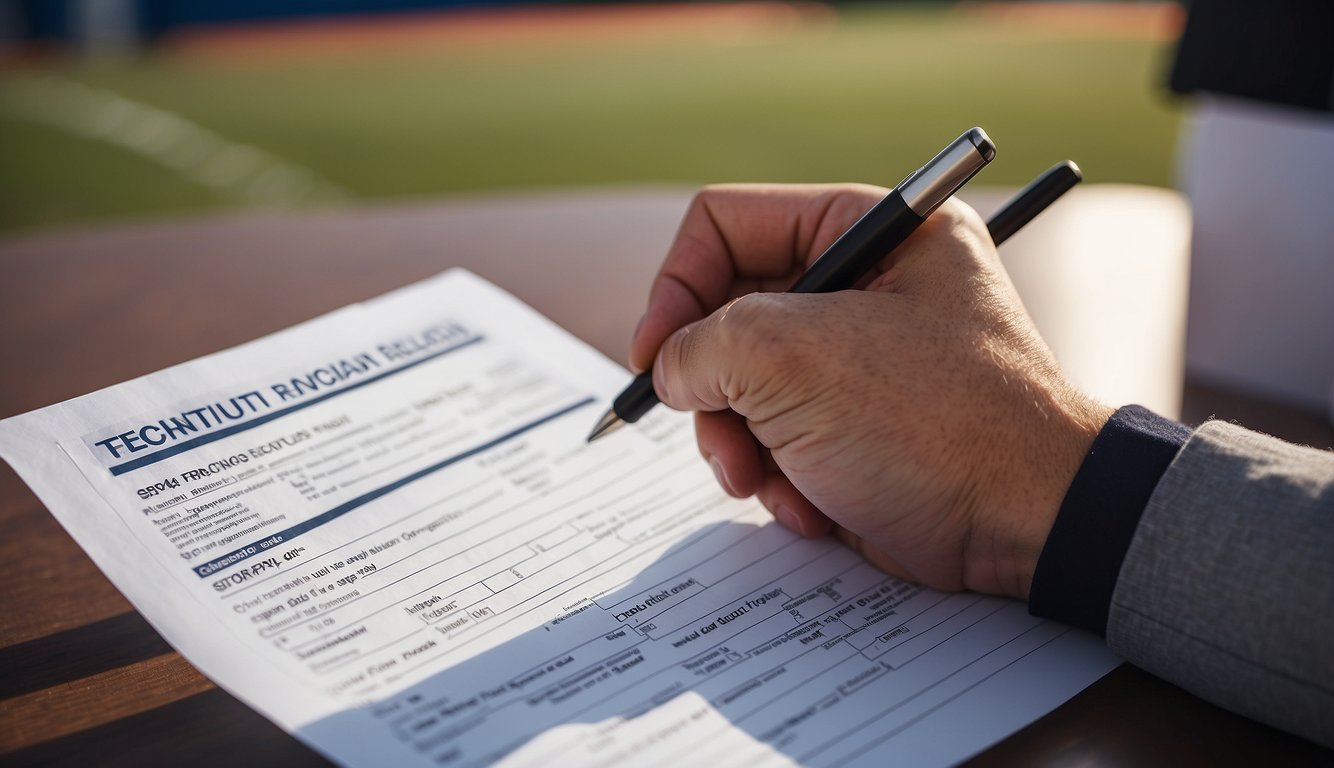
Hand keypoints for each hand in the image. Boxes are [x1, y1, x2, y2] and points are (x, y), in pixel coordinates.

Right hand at [630, 184, 1111, 598]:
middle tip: (720, 439)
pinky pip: (776, 439)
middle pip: (729, 315)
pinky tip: (814, 503)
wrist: (1027, 524)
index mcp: (872, 230)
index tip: (654, 356)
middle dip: (715, 390)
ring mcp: (859, 362)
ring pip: (743, 388)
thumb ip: (703, 342)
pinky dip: (779, 479)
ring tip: (770, 483)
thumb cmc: (937, 421)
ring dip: (741, 446)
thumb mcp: (793, 357)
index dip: (676, 285)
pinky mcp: (856, 428)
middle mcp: (865, 286)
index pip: (728, 224)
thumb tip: (672, 369)